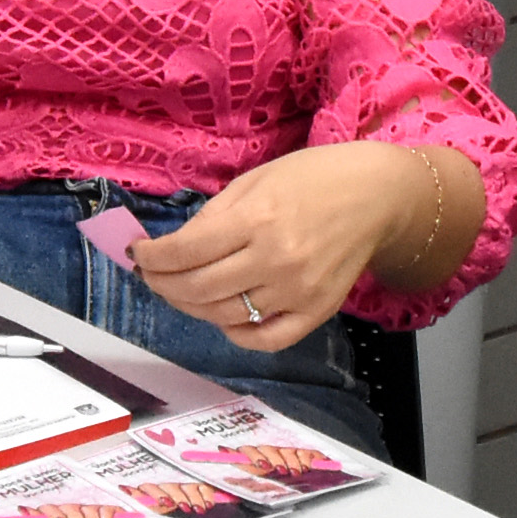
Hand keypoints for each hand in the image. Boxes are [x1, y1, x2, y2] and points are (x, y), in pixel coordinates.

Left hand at [129, 144, 429, 350]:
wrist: (377, 196)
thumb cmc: (314, 178)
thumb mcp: (256, 179)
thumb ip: (213, 215)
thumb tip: (174, 246)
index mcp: (257, 219)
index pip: (185, 252)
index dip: (152, 258)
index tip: (139, 255)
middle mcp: (275, 260)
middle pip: (198, 289)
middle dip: (162, 284)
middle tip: (152, 276)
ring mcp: (297, 291)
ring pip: (225, 316)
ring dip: (191, 307)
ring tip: (180, 292)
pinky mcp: (317, 312)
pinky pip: (266, 339)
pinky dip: (237, 335)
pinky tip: (223, 318)